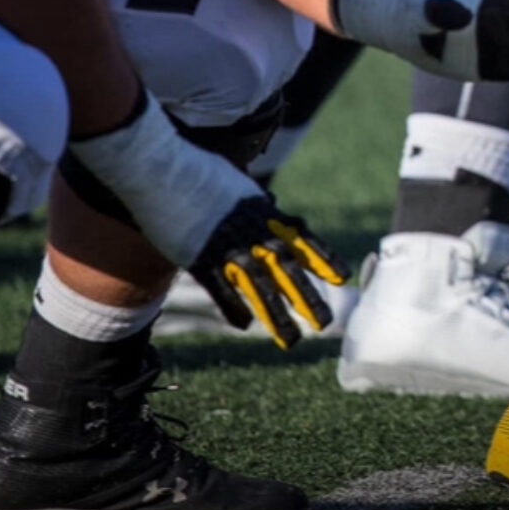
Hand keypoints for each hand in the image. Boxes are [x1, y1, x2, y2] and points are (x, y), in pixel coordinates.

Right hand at [66, 93, 348, 347]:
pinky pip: (220, 287)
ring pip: (259, 286)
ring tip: (291, 341)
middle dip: (307, 297)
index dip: (323, 258)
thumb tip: (275, 206)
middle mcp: (252, 230)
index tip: (344, 277)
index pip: (302, 238)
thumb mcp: (240, 185)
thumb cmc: (200, 173)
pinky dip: (232, 307)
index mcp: (265, 211)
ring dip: (277, 315)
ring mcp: (226, 244)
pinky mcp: (199, 256)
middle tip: (326, 323)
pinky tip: (244, 326)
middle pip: (287, 268)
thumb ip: (259, 202)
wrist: (165, 168)